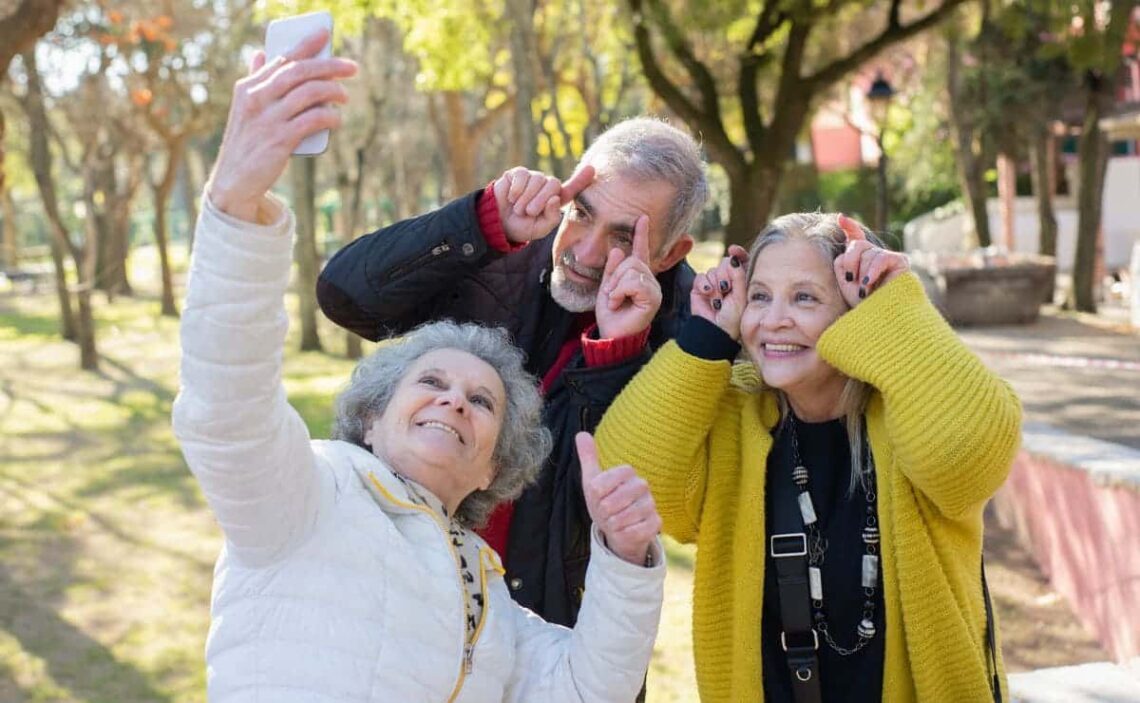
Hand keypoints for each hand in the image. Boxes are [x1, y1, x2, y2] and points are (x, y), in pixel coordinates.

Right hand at [206, 29, 357, 221]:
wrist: (234, 180)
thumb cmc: (246, 142)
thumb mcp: (244, 108)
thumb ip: (255, 81)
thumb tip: (259, 53)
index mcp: (248, 88)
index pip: (281, 59)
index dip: (305, 45)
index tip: (325, 35)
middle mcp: (256, 99)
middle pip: (299, 72)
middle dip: (329, 66)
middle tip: (351, 67)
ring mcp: (268, 119)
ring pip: (308, 93)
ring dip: (333, 91)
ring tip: (345, 96)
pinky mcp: (280, 140)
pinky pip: (313, 120)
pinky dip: (329, 116)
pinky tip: (337, 119)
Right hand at [492, 165, 594, 243]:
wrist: (499, 223)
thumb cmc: (522, 227)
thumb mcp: (540, 229)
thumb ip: (551, 217)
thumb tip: (555, 198)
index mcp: (555, 200)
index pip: (571, 189)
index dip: (581, 179)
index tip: (591, 169)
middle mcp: (546, 186)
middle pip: (553, 184)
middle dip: (540, 200)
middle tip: (529, 212)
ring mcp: (533, 178)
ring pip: (537, 180)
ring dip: (526, 198)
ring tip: (518, 208)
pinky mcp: (518, 174)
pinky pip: (523, 175)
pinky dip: (517, 189)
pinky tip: (511, 198)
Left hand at [576, 432, 660, 566]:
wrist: (618, 529)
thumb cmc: (605, 502)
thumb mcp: (592, 481)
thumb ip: (588, 458)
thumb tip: (581, 434)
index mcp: (628, 473)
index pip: (602, 483)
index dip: (596, 495)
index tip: (598, 498)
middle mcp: (642, 486)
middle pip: (612, 502)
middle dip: (604, 512)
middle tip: (606, 512)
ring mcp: (651, 505)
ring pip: (623, 518)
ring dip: (613, 524)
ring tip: (614, 522)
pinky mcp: (656, 523)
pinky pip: (635, 531)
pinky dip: (624, 534)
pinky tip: (624, 531)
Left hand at [594, 214, 661, 338]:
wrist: (612, 335)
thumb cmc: (611, 315)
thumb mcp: (607, 287)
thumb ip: (612, 269)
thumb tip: (617, 249)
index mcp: (638, 277)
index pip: (640, 252)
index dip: (641, 234)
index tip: (642, 218)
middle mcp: (649, 280)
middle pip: (631, 260)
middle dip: (615, 276)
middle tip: (611, 294)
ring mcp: (653, 289)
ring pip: (632, 270)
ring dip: (616, 286)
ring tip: (615, 300)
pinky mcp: (653, 297)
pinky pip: (634, 282)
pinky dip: (620, 292)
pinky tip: (619, 303)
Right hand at [690, 244, 748, 339]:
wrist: (714, 331)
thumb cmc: (732, 318)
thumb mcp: (740, 297)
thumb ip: (739, 276)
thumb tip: (733, 258)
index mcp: (741, 281)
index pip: (740, 261)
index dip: (738, 254)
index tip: (734, 250)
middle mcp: (727, 281)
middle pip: (725, 263)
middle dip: (725, 274)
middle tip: (726, 288)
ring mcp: (713, 284)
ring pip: (713, 270)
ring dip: (715, 284)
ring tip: (718, 299)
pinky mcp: (700, 288)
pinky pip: (701, 277)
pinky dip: (704, 284)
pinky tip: (708, 294)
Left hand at [833, 214, 909, 307]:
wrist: (877, 319)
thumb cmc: (860, 304)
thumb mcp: (845, 280)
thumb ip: (843, 259)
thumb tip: (848, 236)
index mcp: (861, 260)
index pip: (856, 238)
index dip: (850, 227)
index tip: (840, 218)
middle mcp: (875, 256)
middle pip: (857, 244)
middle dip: (850, 262)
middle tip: (852, 281)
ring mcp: (889, 257)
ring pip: (867, 252)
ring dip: (862, 274)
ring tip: (864, 291)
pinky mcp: (900, 261)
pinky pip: (881, 258)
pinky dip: (872, 271)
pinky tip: (869, 284)